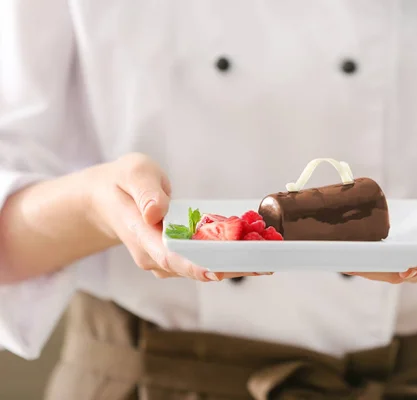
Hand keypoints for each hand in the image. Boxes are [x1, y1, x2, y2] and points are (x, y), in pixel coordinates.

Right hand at [87, 153, 258, 281]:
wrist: (109, 200)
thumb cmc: (122, 182)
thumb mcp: (132, 172)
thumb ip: (145, 191)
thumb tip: (156, 212)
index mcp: (140, 234)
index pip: (168, 256)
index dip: (194, 266)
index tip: (218, 271)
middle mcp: (153, 254)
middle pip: (193, 267)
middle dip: (228, 267)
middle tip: (263, 265)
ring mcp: (165, 260)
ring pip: (201, 267)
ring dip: (232, 265)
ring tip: (266, 260)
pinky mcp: (176, 257)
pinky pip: (203, 260)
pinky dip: (226, 257)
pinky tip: (252, 252)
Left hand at [348, 163, 416, 283]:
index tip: (402, 268)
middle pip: (409, 270)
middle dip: (379, 268)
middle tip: (348, 260)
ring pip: (395, 273)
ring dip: (368, 268)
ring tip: (340, 257)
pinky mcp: (412, 261)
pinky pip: (388, 266)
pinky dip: (368, 262)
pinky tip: (344, 254)